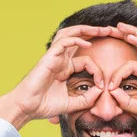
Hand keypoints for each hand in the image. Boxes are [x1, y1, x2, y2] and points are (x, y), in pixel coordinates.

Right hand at [0, 25, 119, 129]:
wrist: (26, 108)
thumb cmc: (43, 106)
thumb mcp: (71, 104)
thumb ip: (86, 99)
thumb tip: (101, 91)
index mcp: (65, 69)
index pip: (85, 60)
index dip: (97, 71)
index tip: (102, 86)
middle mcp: (60, 60)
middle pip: (78, 38)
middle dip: (95, 33)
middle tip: (111, 31)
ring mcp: (54, 57)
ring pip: (70, 34)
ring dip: (86, 30)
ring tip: (101, 29)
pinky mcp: (49, 57)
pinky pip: (63, 42)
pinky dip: (76, 40)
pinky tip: (87, 43)